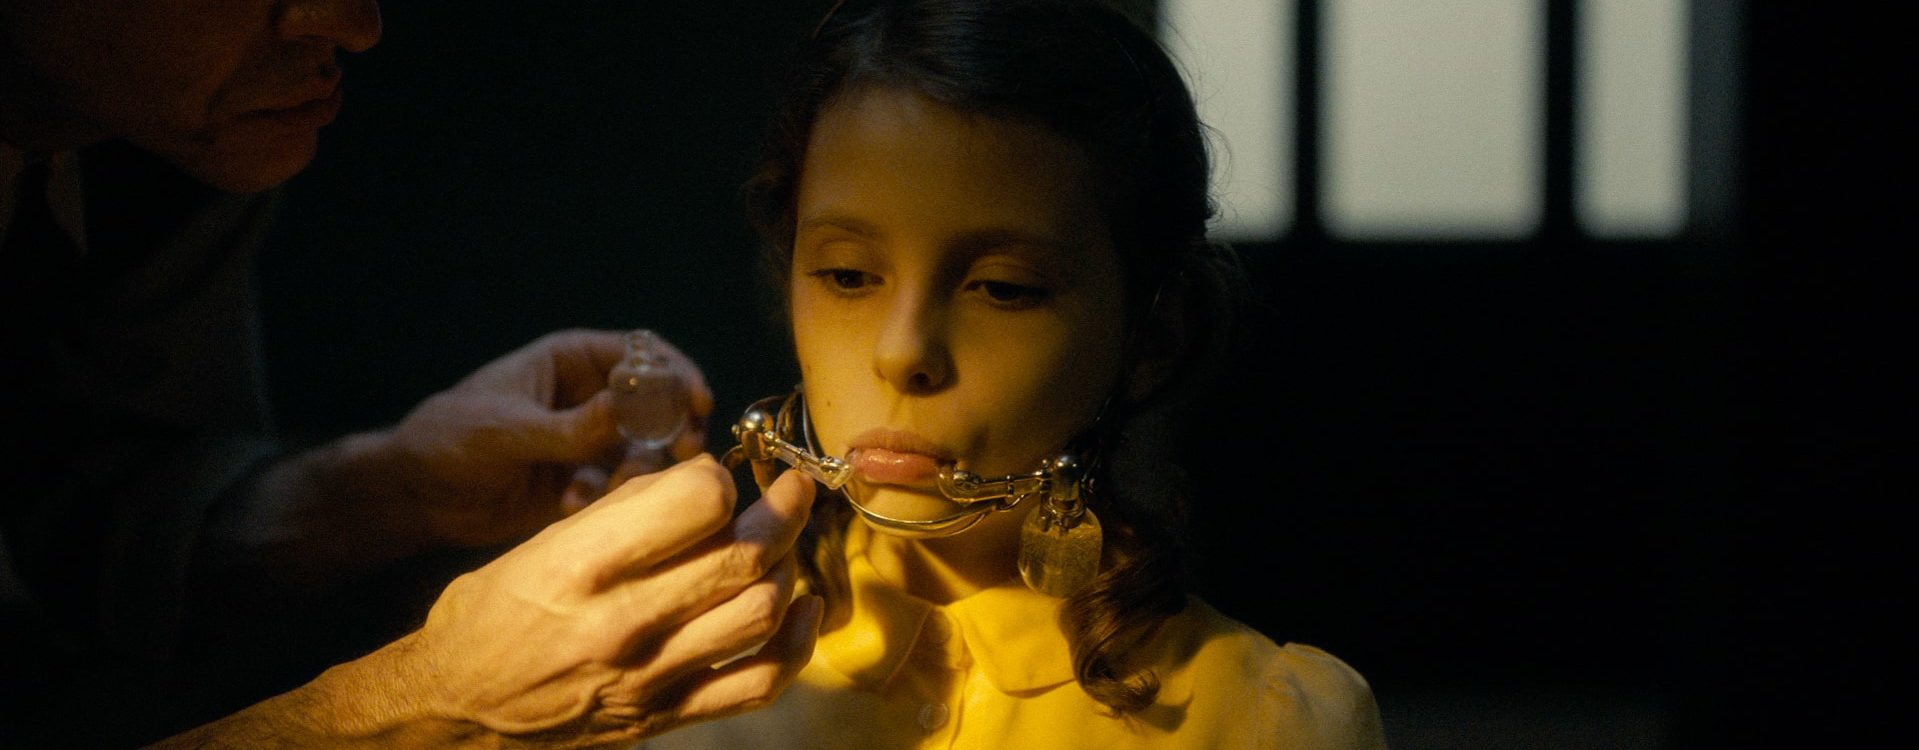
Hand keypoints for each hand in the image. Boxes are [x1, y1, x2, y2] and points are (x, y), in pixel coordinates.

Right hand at [148, 456, 820, 749]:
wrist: (454, 706)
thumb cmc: (490, 613)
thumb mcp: (540, 543)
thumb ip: (620, 512)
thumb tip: (695, 474)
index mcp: (582, 565)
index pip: (698, 501)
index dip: (722, 477)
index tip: (722, 473)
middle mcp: (622, 621)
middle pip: (745, 555)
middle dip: (784, 509)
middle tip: (792, 488)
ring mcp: (649, 676)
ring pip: (762, 611)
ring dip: (788, 568)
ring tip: (783, 545)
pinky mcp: (664, 717)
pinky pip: (758, 683)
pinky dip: (797, 644)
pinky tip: (802, 608)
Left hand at [374, 328, 711, 548]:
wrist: (416, 496)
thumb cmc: (449, 438)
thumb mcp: (506, 429)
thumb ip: (568, 426)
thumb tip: (627, 409)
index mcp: (572, 362)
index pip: (642, 354)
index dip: (675, 373)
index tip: (696, 402)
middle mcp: (590, 398)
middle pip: (657, 404)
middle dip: (673, 428)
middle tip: (681, 453)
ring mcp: (590, 442)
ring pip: (644, 450)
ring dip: (638, 469)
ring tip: (607, 485)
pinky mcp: (584, 483)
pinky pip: (618, 487)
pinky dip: (607, 497)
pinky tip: (571, 504)